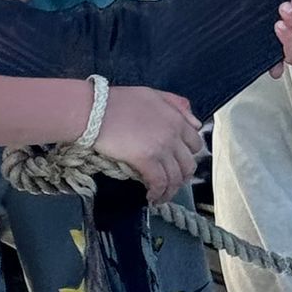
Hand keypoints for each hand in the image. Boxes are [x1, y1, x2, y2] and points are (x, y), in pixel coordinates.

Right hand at [91, 86, 203, 204]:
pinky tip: (151, 197)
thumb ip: (175, 105)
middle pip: (189, 164)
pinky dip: (158, 193)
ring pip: (176, 177)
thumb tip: (194, 122)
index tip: (178, 163)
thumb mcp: (152, 94)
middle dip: (182, 177)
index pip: (196, 143)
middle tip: (171, 183)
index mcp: (176, 118)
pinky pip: (159, 182)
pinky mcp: (146, 159)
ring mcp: (161, 147)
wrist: (95, 110)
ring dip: (170, 191)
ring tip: (161, 196)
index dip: (188, 156)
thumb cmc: (117, 101)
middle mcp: (173, 134)